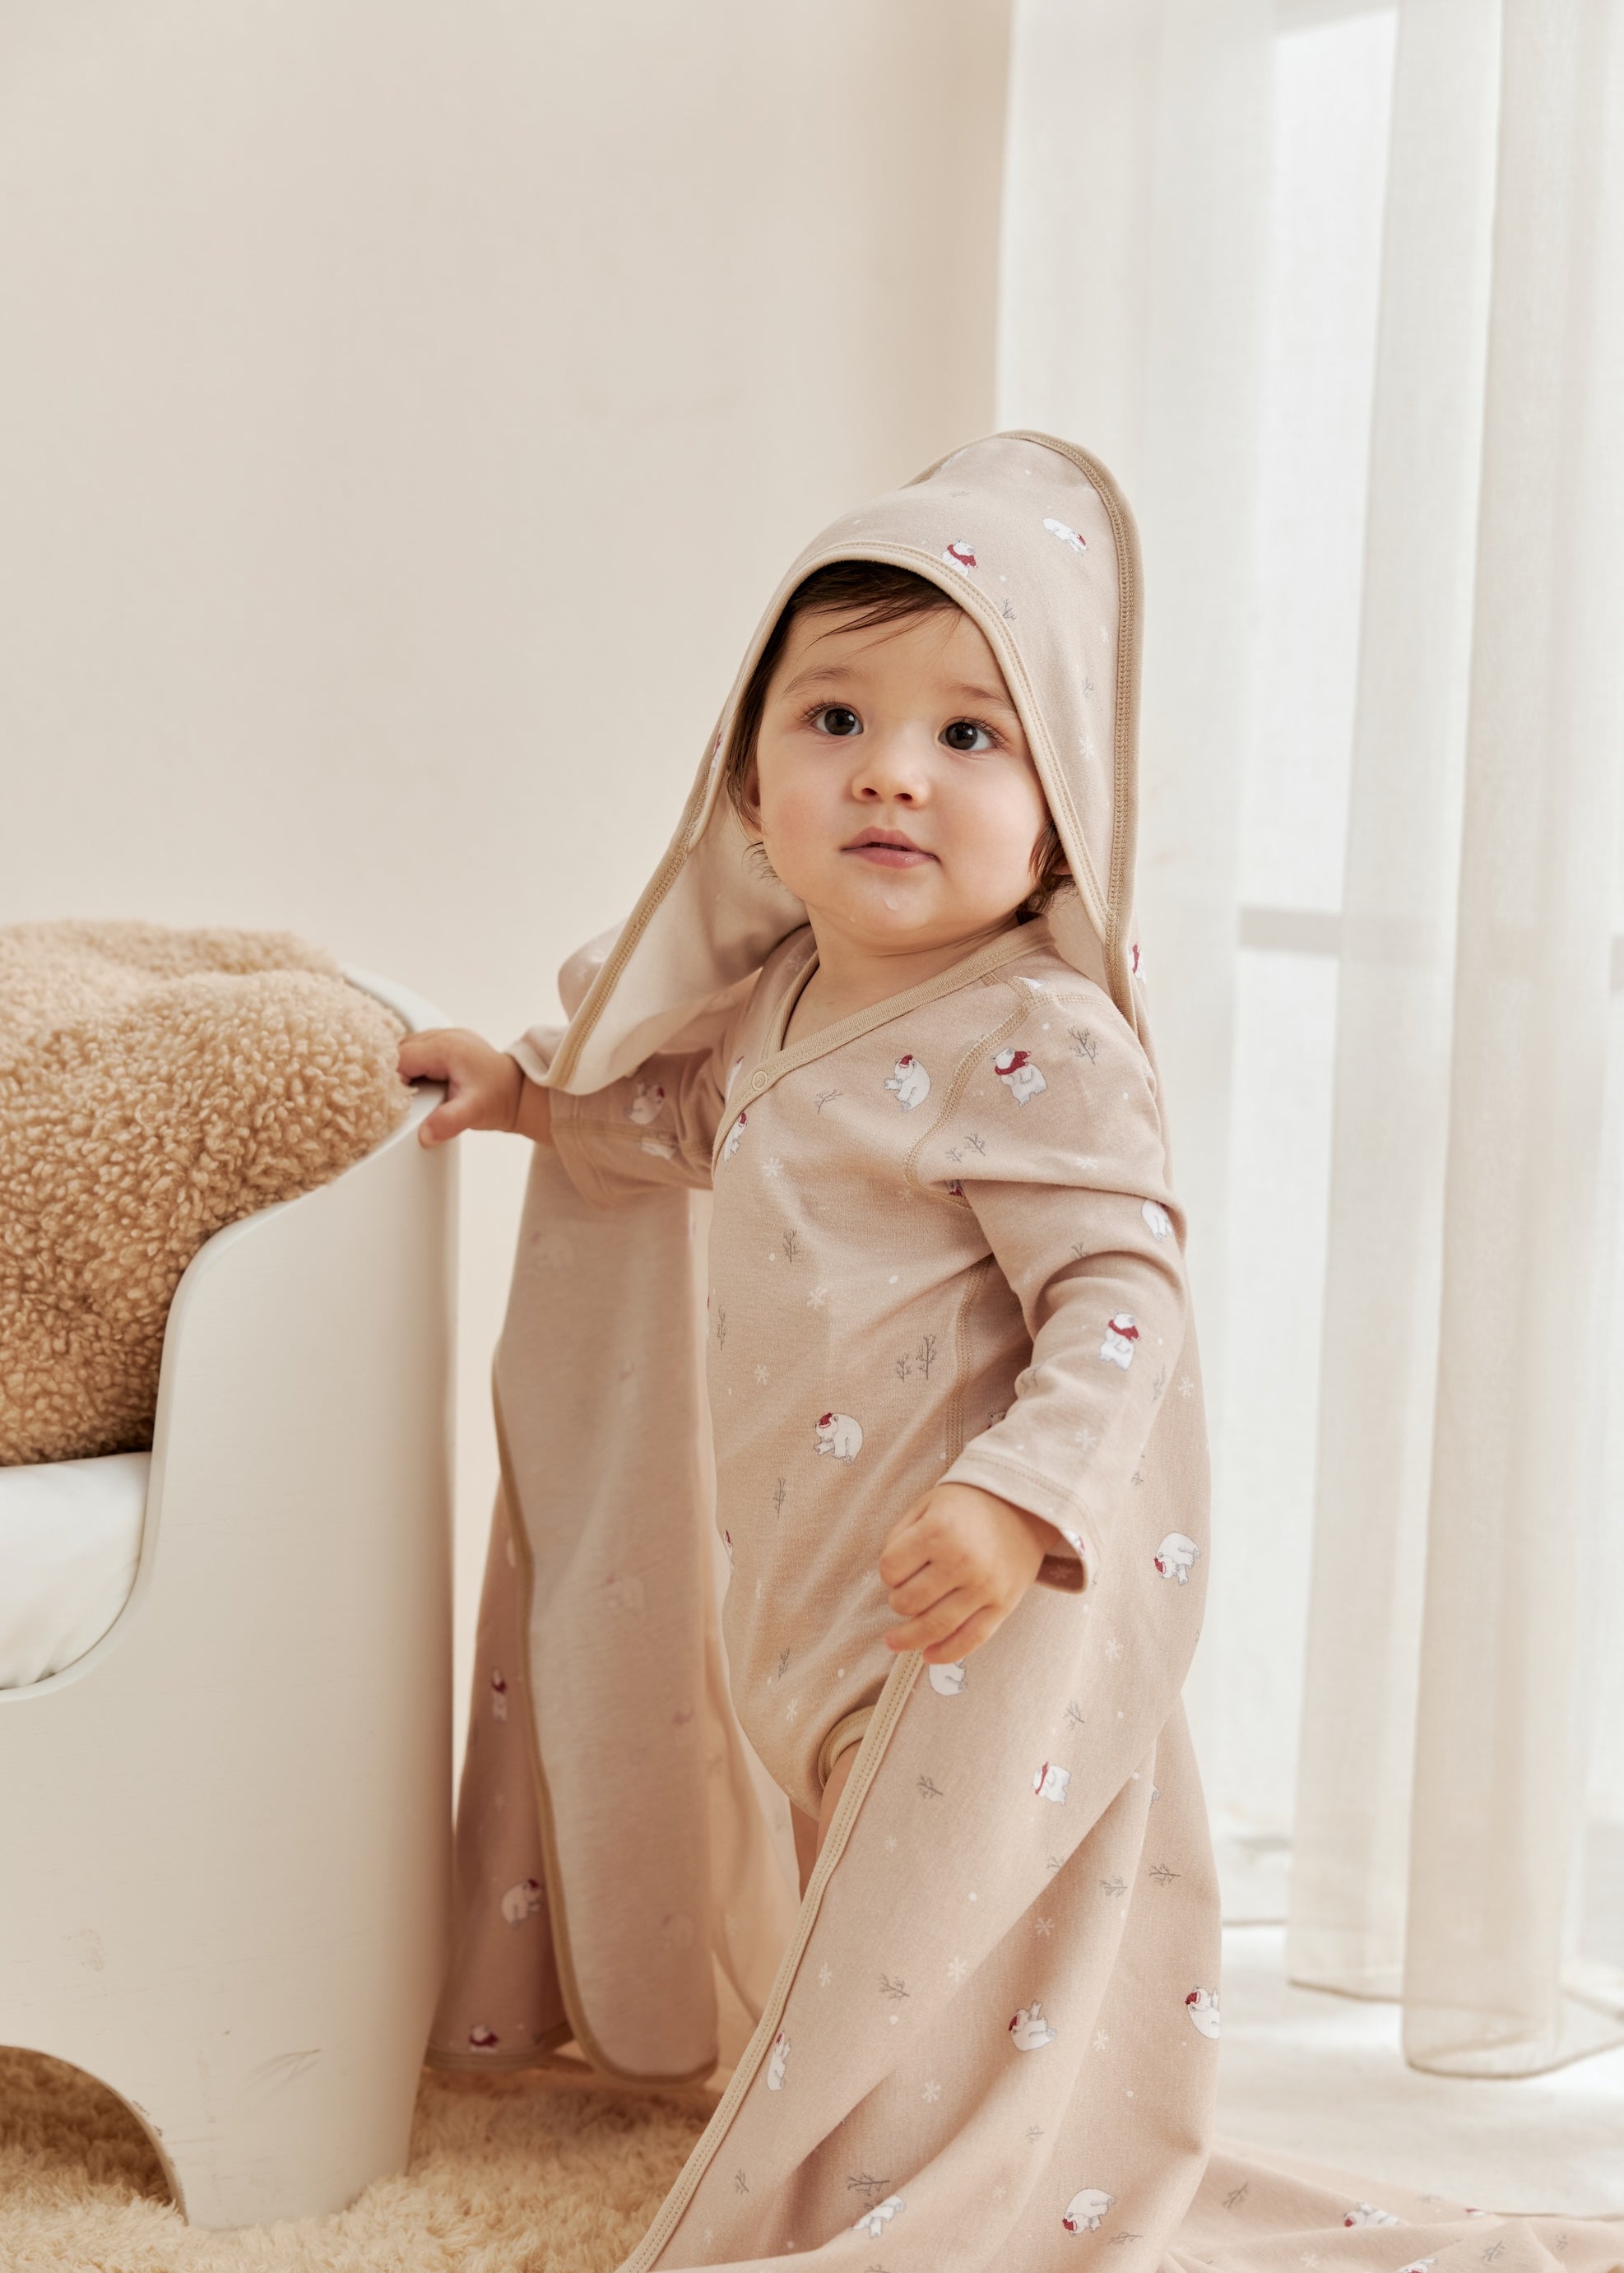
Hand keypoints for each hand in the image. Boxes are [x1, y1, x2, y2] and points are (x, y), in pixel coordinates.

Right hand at [397, 1028, 550, 1146]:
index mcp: (446, 1047)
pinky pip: (420, 1051)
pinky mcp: (449, 1045)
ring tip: (407, 1094)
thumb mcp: (473, 1112)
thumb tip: (425, 1134)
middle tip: (397, 1100)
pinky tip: (417, 1084)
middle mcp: (445, 1036)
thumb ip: (448, 1122)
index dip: (391, 1079)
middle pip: (400, 1050)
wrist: (521, 1093)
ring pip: (408, 1049)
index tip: (392, 1100)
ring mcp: (447, 1037)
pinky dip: (414, 1066)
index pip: (401, 1057)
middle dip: (394, 1073)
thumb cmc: (501, 1098)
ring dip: (403, 1069)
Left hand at [878, 1482, 1056, 1662]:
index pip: (890, 1569)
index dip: (887, 1572)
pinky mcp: (1004, 1605)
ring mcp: (985, 1586)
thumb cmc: (969, 1505)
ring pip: (935, 1627)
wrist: (1025, 1506)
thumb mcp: (928, 1504)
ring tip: (894, 1641)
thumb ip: (901, 1535)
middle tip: (902, 1594)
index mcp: (938, 1531)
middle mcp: (962, 1561)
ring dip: (909, 1638)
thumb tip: (890, 1578)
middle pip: (908, 1602)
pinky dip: (946, 1653)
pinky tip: (928, 1656)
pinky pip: (971, 1640)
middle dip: (898, 1602)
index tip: (896, 1569)